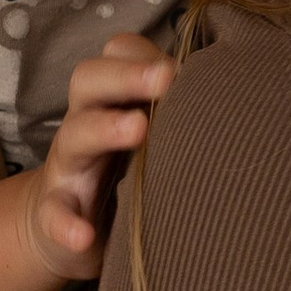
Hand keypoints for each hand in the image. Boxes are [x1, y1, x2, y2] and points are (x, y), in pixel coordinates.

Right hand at [23, 35, 173, 279]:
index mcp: (110, 101)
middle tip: (165, 77)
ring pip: (74, 137)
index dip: (143, 55)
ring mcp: (67, 169)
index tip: (179, 68)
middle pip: (88, 81)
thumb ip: (176, 113)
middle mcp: (85, 125)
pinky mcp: (55, 213)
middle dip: (127, 75)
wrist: (69, 228)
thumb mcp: (147, 137)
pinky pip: (54, 215)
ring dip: (103, 128)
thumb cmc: (122, 175)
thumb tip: (237, 94)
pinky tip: (82, 234)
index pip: (117, 56)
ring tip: (137, 129)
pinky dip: (65, 224)